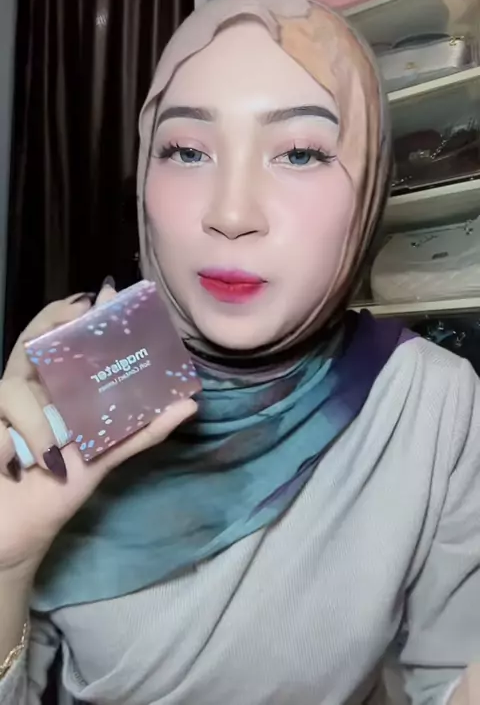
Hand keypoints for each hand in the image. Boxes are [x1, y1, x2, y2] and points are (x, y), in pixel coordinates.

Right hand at [0, 286, 196, 578]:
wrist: (18, 534)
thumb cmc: (58, 489)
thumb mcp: (106, 455)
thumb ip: (143, 429)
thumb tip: (190, 403)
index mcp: (58, 389)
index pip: (67, 339)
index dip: (83, 313)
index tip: (109, 294)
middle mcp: (30, 388)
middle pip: (35, 339)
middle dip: (55, 320)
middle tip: (82, 312)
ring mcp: (5, 405)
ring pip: (16, 380)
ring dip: (38, 417)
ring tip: (55, 450)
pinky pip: (4, 409)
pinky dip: (25, 434)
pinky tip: (38, 460)